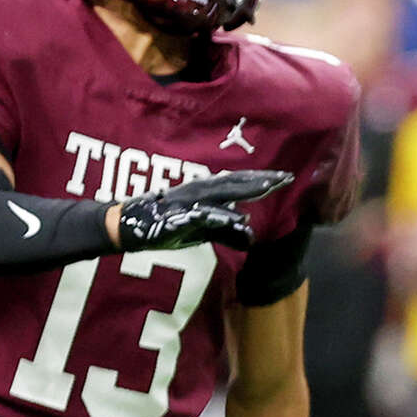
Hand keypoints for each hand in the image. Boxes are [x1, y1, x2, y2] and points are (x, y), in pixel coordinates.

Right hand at [117, 169, 291, 250]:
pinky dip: (219, 215)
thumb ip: (226, 232)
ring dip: (245, 189)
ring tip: (268, 187)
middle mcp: (200, 190)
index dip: (263, 179)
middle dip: (262, 179)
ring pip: (221, 193)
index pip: (240, 182)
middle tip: (286, 177)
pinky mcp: (178, 216)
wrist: (129, 227)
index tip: (287, 177)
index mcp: (207, 192)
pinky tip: (237, 216)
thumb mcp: (202, 232)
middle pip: (236, 182)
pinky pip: (201, 215)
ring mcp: (188, 201)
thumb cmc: (168, 226)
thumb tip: (251, 239)